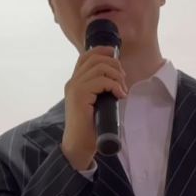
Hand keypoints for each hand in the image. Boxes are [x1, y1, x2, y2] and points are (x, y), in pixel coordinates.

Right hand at [61, 46, 127, 169]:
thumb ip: (100, 90)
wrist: (78, 145)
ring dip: (116, 76)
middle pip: (95, 58)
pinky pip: (102, 81)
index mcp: (75, 82)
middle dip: (114, 65)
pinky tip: (120, 95)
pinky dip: (115, 86)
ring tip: (122, 89)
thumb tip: (117, 78)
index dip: (102, 50)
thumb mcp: (96, 103)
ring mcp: (75, 88)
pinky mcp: (80, 95)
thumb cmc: (89, 127)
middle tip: (122, 80)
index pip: (86, 57)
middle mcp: (72, 82)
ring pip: (100, 67)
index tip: (115, 54)